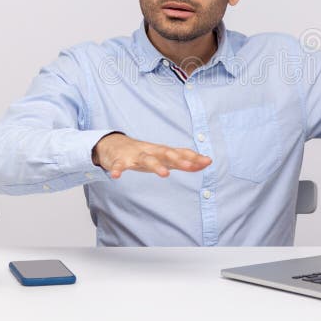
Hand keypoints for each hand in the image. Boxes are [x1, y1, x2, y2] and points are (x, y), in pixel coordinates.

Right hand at [92, 132, 211, 178]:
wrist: (112, 144)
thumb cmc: (142, 153)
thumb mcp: (162, 157)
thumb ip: (182, 161)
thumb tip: (206, 163)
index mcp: (161, 152)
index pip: (179, 152)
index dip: (193, 157)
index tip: (207, 161)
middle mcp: (150, 151)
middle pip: (165, 153)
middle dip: (177, 159)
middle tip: (188, 166)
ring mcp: (135, 155)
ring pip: (146, 159)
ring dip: (156, 166)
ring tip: (165, 174)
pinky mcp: (119, 160)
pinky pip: (119, 165)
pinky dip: (117, 169)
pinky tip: (116, 176)